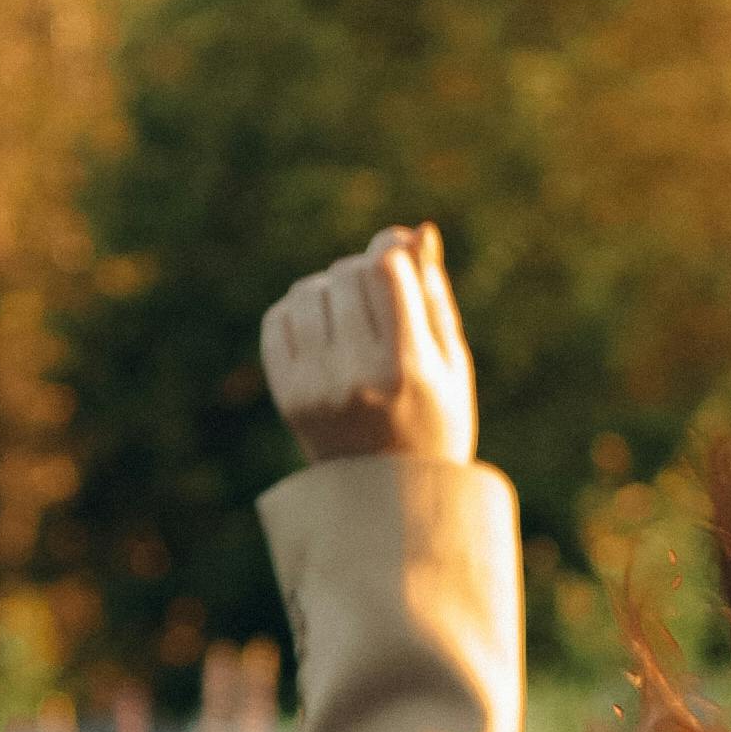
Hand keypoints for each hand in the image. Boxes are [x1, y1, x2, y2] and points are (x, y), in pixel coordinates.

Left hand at [262, 219, 476, 467]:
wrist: (388, 501)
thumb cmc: (435, 421)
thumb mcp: (451, 362)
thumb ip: (432, 295)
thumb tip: (415, 230)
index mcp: (408, 367)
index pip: (384, 269)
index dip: (389, 252)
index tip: (396, 262)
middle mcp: (357, 377)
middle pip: (345, 274)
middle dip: (360, 273)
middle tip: (376, 301)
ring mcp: (316, 388)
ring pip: (308, 291)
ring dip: (328, 292)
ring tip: (349, 321)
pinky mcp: (287, 395)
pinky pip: (279, 319)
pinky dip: (299, 315)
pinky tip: (323, 337)